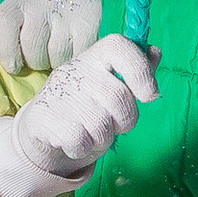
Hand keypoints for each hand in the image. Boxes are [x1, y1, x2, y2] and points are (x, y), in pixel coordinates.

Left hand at [0, 0, 104, 74]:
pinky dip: (75, 61)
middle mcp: (45, 0)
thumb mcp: (23, 18)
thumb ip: (1, 31)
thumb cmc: (50, 17)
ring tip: (61, 48)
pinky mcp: (90, 24)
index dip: (4, 49)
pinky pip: (76, 58)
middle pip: (31, 49)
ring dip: (56, 62)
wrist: (93, 4)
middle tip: (44, 52)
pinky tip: (76, 48)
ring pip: (54, 58)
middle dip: (35, 60)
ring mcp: (69, 11)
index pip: (3, 20)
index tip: (13, 64)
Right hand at [0, 33, 157, 196]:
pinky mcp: (43, 117)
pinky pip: (79, 141)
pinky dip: (83, 149)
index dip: (140, 70)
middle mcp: (75, 69)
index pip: (119, 48)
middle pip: (118, 97)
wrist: (43, 130)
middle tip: (113, 125)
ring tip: (92, 134)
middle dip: (124, 121)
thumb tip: (154, 52)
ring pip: (100, 125)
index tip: (149, 95)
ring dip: (102, 139)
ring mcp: (57, 92)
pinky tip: (75, 142)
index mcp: (95, 57)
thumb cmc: (86, 108)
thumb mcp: (111, 88)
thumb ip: (135, 71)